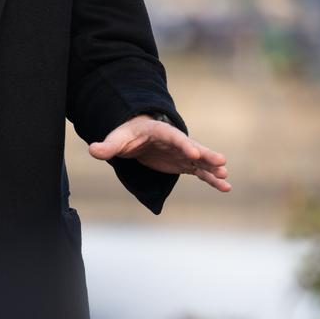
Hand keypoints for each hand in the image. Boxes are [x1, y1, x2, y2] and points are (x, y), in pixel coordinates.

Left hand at [88, 116, 230, 191]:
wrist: (137, 136)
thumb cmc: (128, 134)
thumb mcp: (118, 138)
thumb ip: (108, 145)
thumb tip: (93, 149)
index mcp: (162, 131)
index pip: (175, 138)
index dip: (183, 145)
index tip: (193, 153)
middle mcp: (177, 142)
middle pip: (193, 148)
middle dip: (206, 155)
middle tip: (222, 162)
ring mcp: (182, 154)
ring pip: (200, 162)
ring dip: (213, 170)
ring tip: (226, 180)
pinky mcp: (184, 164)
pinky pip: (200, 172)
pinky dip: (211, 179)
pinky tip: (224, 187)